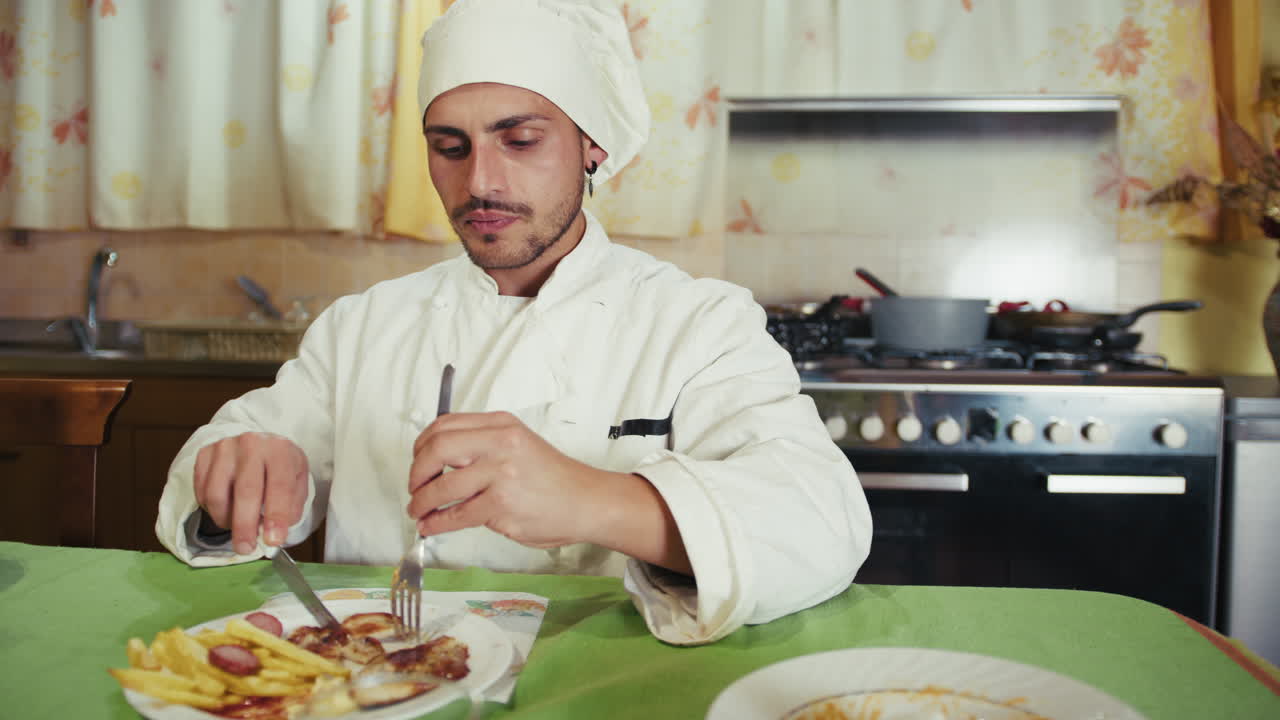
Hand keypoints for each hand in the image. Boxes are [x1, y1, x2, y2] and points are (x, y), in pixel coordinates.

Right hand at [193, 432, 308, 554]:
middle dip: (245, 526)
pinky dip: (211, 509)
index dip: (276, 516)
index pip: (280, 486)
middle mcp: (252, 444)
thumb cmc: (280, 468)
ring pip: (217, 494)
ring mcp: (225, 447)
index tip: (273, 541)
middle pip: (245, 491)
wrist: (260, 445)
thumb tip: (274, 533)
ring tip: (237, 526)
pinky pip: (202, 492)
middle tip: (246, 548)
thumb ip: (291, 507)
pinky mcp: (205, 454)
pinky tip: (225, 509)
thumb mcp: (297, 482)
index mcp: (280, 450)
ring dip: (225, 519)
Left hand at [407, 411, 604, 547]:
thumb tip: (436, 461)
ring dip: (421, 502)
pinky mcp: (501, 504)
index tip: (417, 462)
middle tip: (414, 488)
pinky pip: (456, 515)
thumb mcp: (518, 444)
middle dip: (415, 473)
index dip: (421, 446)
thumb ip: (483, 444)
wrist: (586, 502)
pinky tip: (431, 526)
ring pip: (441, 486)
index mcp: (501, 424)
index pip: (444, 426)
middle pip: (435, 450)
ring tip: (418, 511)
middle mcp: (500, 443)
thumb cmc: (552, 478)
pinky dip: (436, 522)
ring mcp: (500, 473)